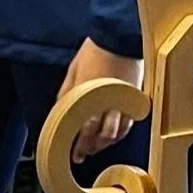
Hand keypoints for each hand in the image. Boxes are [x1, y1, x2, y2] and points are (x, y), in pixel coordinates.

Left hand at [58, 38, 142, 159]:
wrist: (119, 38)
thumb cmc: (94, 52)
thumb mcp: (73, 71)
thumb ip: (66, 93)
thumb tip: (59, 110)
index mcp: (90, 97)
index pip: (84, 130)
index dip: (79, 146)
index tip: (75, 154)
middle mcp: (107, 103)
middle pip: (101, 136)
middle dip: (92, 148)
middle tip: (84, 154)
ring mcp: (123, 102)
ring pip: (117, 133)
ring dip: (106, 143)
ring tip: (98, 146)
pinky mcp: (134, 99)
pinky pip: (129, 123)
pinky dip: (121, 133)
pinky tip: (114, 135)